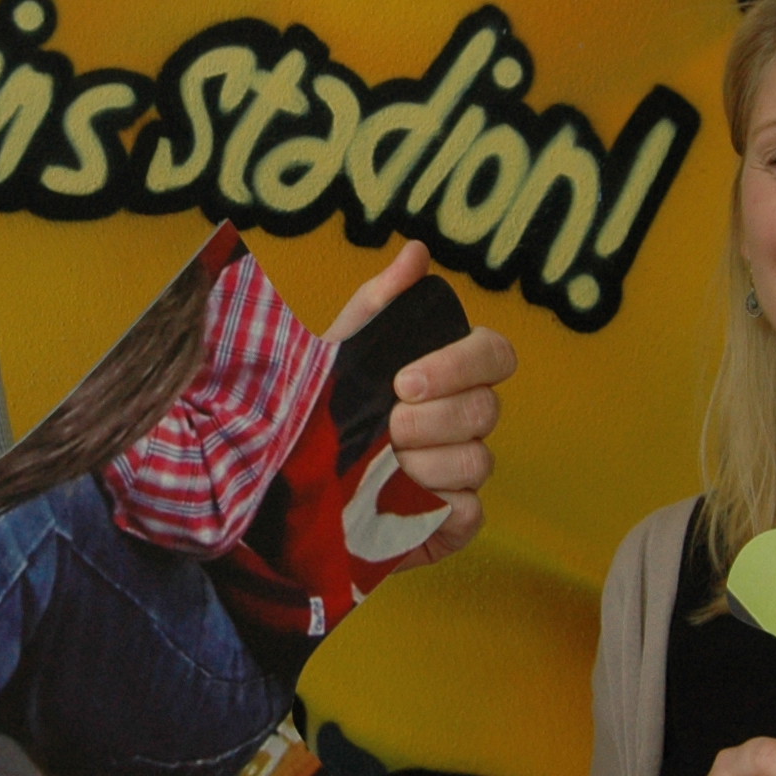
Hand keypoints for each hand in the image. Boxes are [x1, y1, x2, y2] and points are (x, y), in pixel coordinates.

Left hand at [325, 241, 516, 566]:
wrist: (280, 483)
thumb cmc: (320, 408)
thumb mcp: (339, 351)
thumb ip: (378, 302)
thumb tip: (416, 253)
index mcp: (450, 373)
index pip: (495, 354)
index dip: (462, 365)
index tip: (405, 380)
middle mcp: (464, 421)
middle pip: (488, 409)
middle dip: (433, 418)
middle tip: (387, 425)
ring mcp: (461, 472)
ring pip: (479, 461)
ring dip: (428, 461)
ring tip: (384, 461)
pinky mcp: (450, 522)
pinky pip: (468, 512)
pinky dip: (435, 504)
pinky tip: (398, 496)